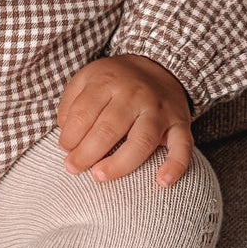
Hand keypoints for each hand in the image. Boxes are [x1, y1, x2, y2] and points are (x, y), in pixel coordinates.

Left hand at [56, 54, 192, 186]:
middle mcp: (134, 94)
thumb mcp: (87, 78)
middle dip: (87, 153)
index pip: (85, 112)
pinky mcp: (180, 123)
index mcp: (107, 81)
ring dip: (121, 163)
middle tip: (73, 169)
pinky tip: (161, 183)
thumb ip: (71, 103)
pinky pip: (182, 146)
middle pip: (109, 128)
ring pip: (142, 140)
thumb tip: (64, 133)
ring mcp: (159, 110)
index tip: (64, 150)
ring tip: (100, 176)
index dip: (71, 135)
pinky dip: (175, 166)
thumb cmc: (115, 80)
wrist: (159, 65)